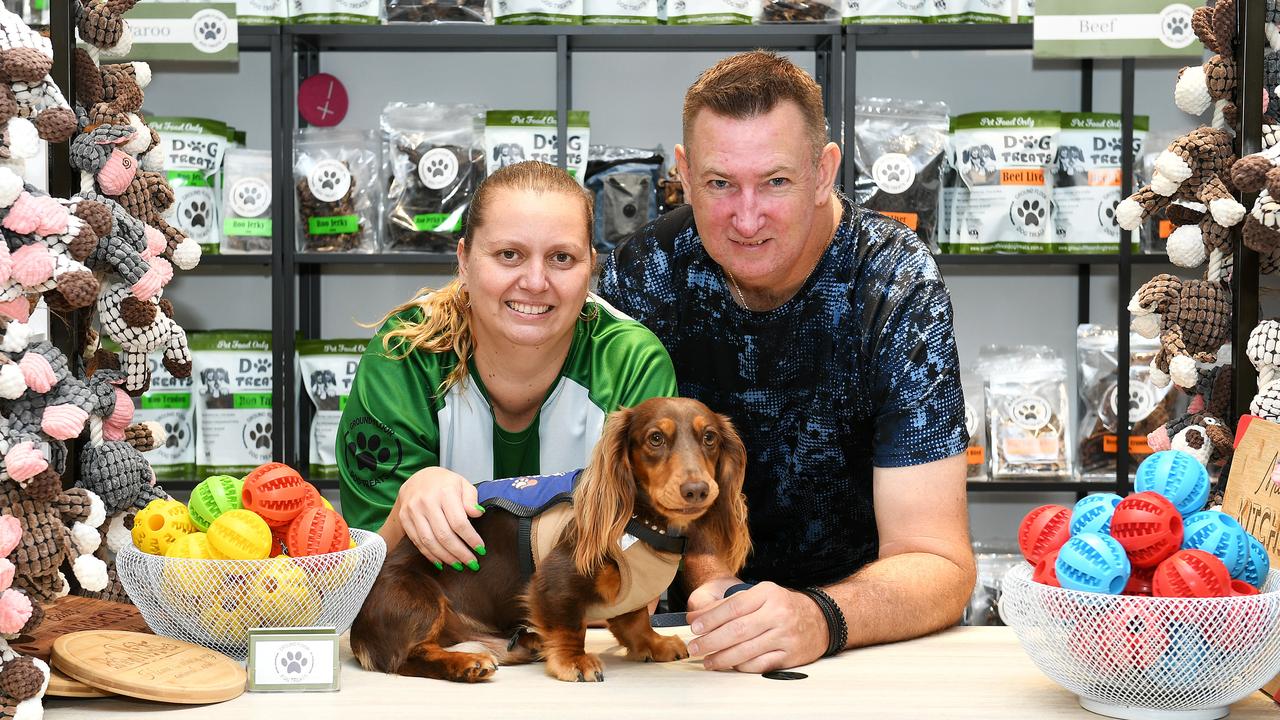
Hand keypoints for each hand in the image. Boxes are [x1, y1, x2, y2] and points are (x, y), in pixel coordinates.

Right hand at [396, 466, 485, 570]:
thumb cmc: (445, 484)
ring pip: (429, 541)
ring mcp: (413, 511)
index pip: (459, 522)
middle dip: (460, 553)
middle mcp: (426, 501)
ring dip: (445, 557)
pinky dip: (430, 555)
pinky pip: (418, 542)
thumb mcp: (463, 484)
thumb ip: (471, 499)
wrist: (417, 479)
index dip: (471, 538)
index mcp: (445, 491)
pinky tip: (441, 562)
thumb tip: (478, 514)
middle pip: (444, 535)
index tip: (481, 549)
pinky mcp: (404, 519)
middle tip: (472, 563)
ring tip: (458, 565)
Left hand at [684, 581, 827, 672]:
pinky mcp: (790, 655)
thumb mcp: (760, 596)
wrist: (820, 620)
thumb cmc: (782, 606)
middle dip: (711, 640)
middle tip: (694, 647)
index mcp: (768, 593)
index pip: (734, 606)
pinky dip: (741, 666)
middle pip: (737, 630)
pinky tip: (729, 665)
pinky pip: (760, 665)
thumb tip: (696, 616)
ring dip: (722, 658)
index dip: (711, 618)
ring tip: (707, 661)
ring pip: (747, 650)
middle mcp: (778, 613)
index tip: (694, 627)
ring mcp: (785, 636)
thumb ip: (728, 604)